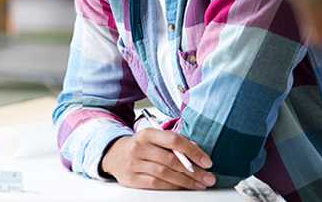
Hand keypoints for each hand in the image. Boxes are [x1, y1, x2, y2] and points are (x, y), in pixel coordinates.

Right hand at [100, 128, 215, 189]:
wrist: (114, 155)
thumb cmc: (141, 146)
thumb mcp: (154, 139)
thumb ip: (174, 143)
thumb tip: (197, 153)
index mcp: (148, 133)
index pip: (174, 140)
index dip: (193, 151)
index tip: (207, 162)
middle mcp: (139, 147)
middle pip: (171, 160)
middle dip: (194, 171)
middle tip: (208, 178)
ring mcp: (134, 163)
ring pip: (164, 174)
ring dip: (185, 181)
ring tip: (199, 184)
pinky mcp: (131, 178)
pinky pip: (155, 184)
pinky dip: (172, 187)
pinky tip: (182, 187)